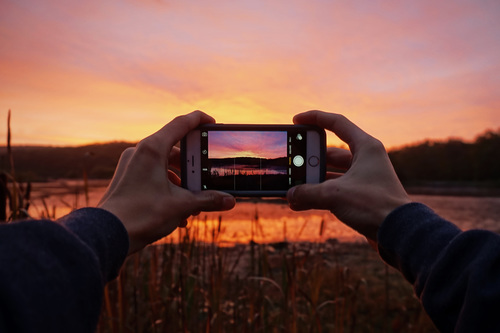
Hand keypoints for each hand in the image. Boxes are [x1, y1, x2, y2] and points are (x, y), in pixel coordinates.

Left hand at [98, 111, 235, 253]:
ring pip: (164, 166)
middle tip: (207, 178)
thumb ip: (208, 199)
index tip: (212, 122)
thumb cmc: (141, 215)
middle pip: (174, 149)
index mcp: (152, 149)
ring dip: (182, 182)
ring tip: (194, 203)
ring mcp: (131, 165)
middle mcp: (140, 152)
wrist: (108, 235)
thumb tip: (229, 200)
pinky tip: (178, 212)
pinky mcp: (127, 178)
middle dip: (193, 167)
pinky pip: (153, 176)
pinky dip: (168, 188)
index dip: (199, 120)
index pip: (181, 124)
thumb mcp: (181, 205)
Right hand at [287, 110, 410, 241]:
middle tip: (292, 163)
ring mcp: (364, 178)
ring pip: (332, 173)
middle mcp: (366, 159)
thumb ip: (308, 192)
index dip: (315, 118)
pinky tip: (302, 202)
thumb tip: (290, 195)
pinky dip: (320, 194)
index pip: (337, 123)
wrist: (399, 232)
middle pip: (331, 152)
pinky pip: (336, 189)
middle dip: (309, 159)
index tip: (296, 120)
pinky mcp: (362, 195)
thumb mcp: (334, 195)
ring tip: (293, 186)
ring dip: (312, 180)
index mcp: (366, 147)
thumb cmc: (374, 205)